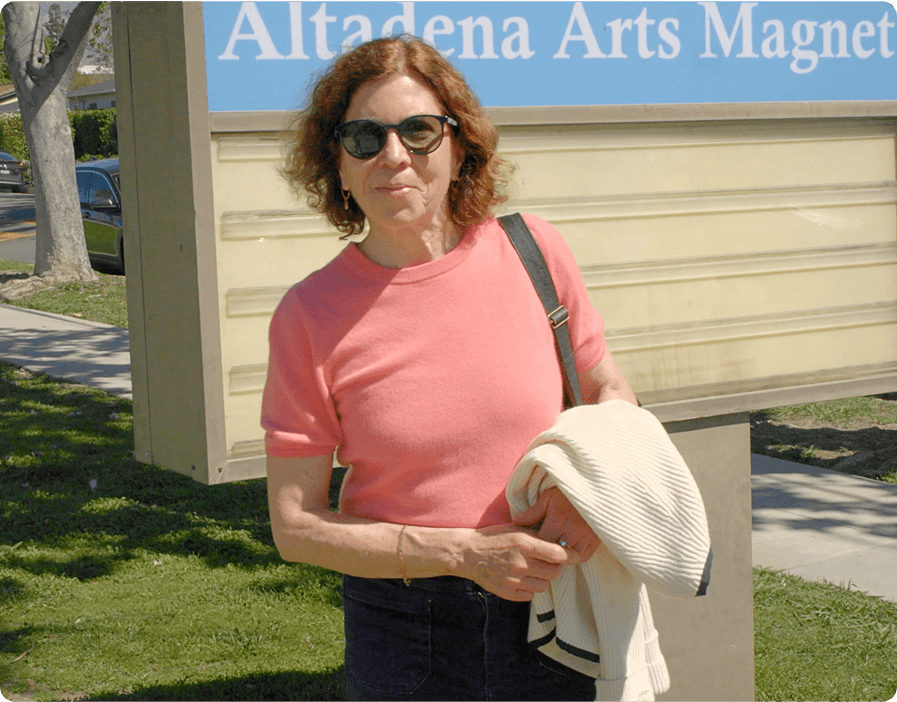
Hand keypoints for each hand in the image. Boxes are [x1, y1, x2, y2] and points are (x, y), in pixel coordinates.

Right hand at [459, 524, 577, 601]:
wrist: (467, 553)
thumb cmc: (493, 538)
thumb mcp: (515, 529)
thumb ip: (536, 534)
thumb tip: (559, 539)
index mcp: (524, 544)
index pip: (557, 554)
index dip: (568, 555)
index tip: (572, 555)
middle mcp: (520, 563)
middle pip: (554, 572)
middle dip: (554, 567)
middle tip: (546, 561)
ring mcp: (514, 580)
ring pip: (544, 586)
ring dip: (542, 579)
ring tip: (532, 570)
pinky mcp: (507, 592)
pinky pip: (530, 595)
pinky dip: (529, 588)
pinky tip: (522, 578)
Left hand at [513, 487, 599, 562]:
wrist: (595, 487)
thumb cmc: (568, 492)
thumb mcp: (548, 497)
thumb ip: (532, 512)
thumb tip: (514, 521)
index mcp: (557, 520)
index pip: (541, 541)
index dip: (535, 544)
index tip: (532, 542)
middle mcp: (572, 530)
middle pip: (554, 551)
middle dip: (547, 551)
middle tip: (540, 550)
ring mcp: (585, 536)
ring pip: (568, 556)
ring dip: (560, 555)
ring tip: (554, 551)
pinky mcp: (596, 540)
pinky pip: (583, 557)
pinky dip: (575, 557)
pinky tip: (568, 552)